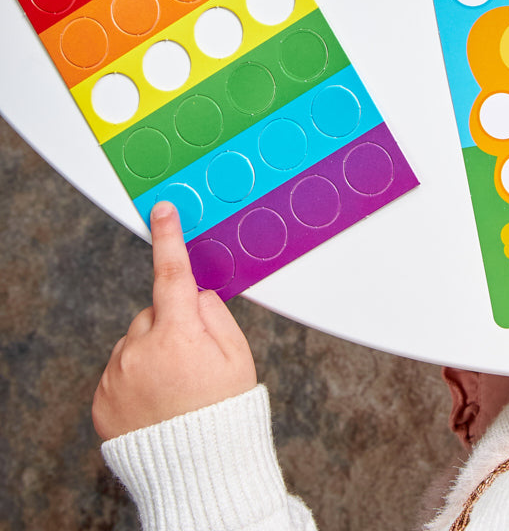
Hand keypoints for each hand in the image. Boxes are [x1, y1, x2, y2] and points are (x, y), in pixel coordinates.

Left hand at [92, 202, 256, 439]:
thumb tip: (196, 293)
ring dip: (151, 351)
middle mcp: (141, 350)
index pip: (174, 274)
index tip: (162, 209)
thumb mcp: (238, 355)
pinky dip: (135, 376)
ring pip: (135, 341)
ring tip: (174, 385)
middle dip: (171, 323)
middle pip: (154, 312)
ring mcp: (117, 376)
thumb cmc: (223, 410)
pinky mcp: (102, 399)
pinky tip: (156, 399)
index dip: (169, 238)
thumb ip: (215, 313)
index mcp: (180, 333)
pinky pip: (119, 370)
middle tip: (193, 357)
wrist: (195, 467)